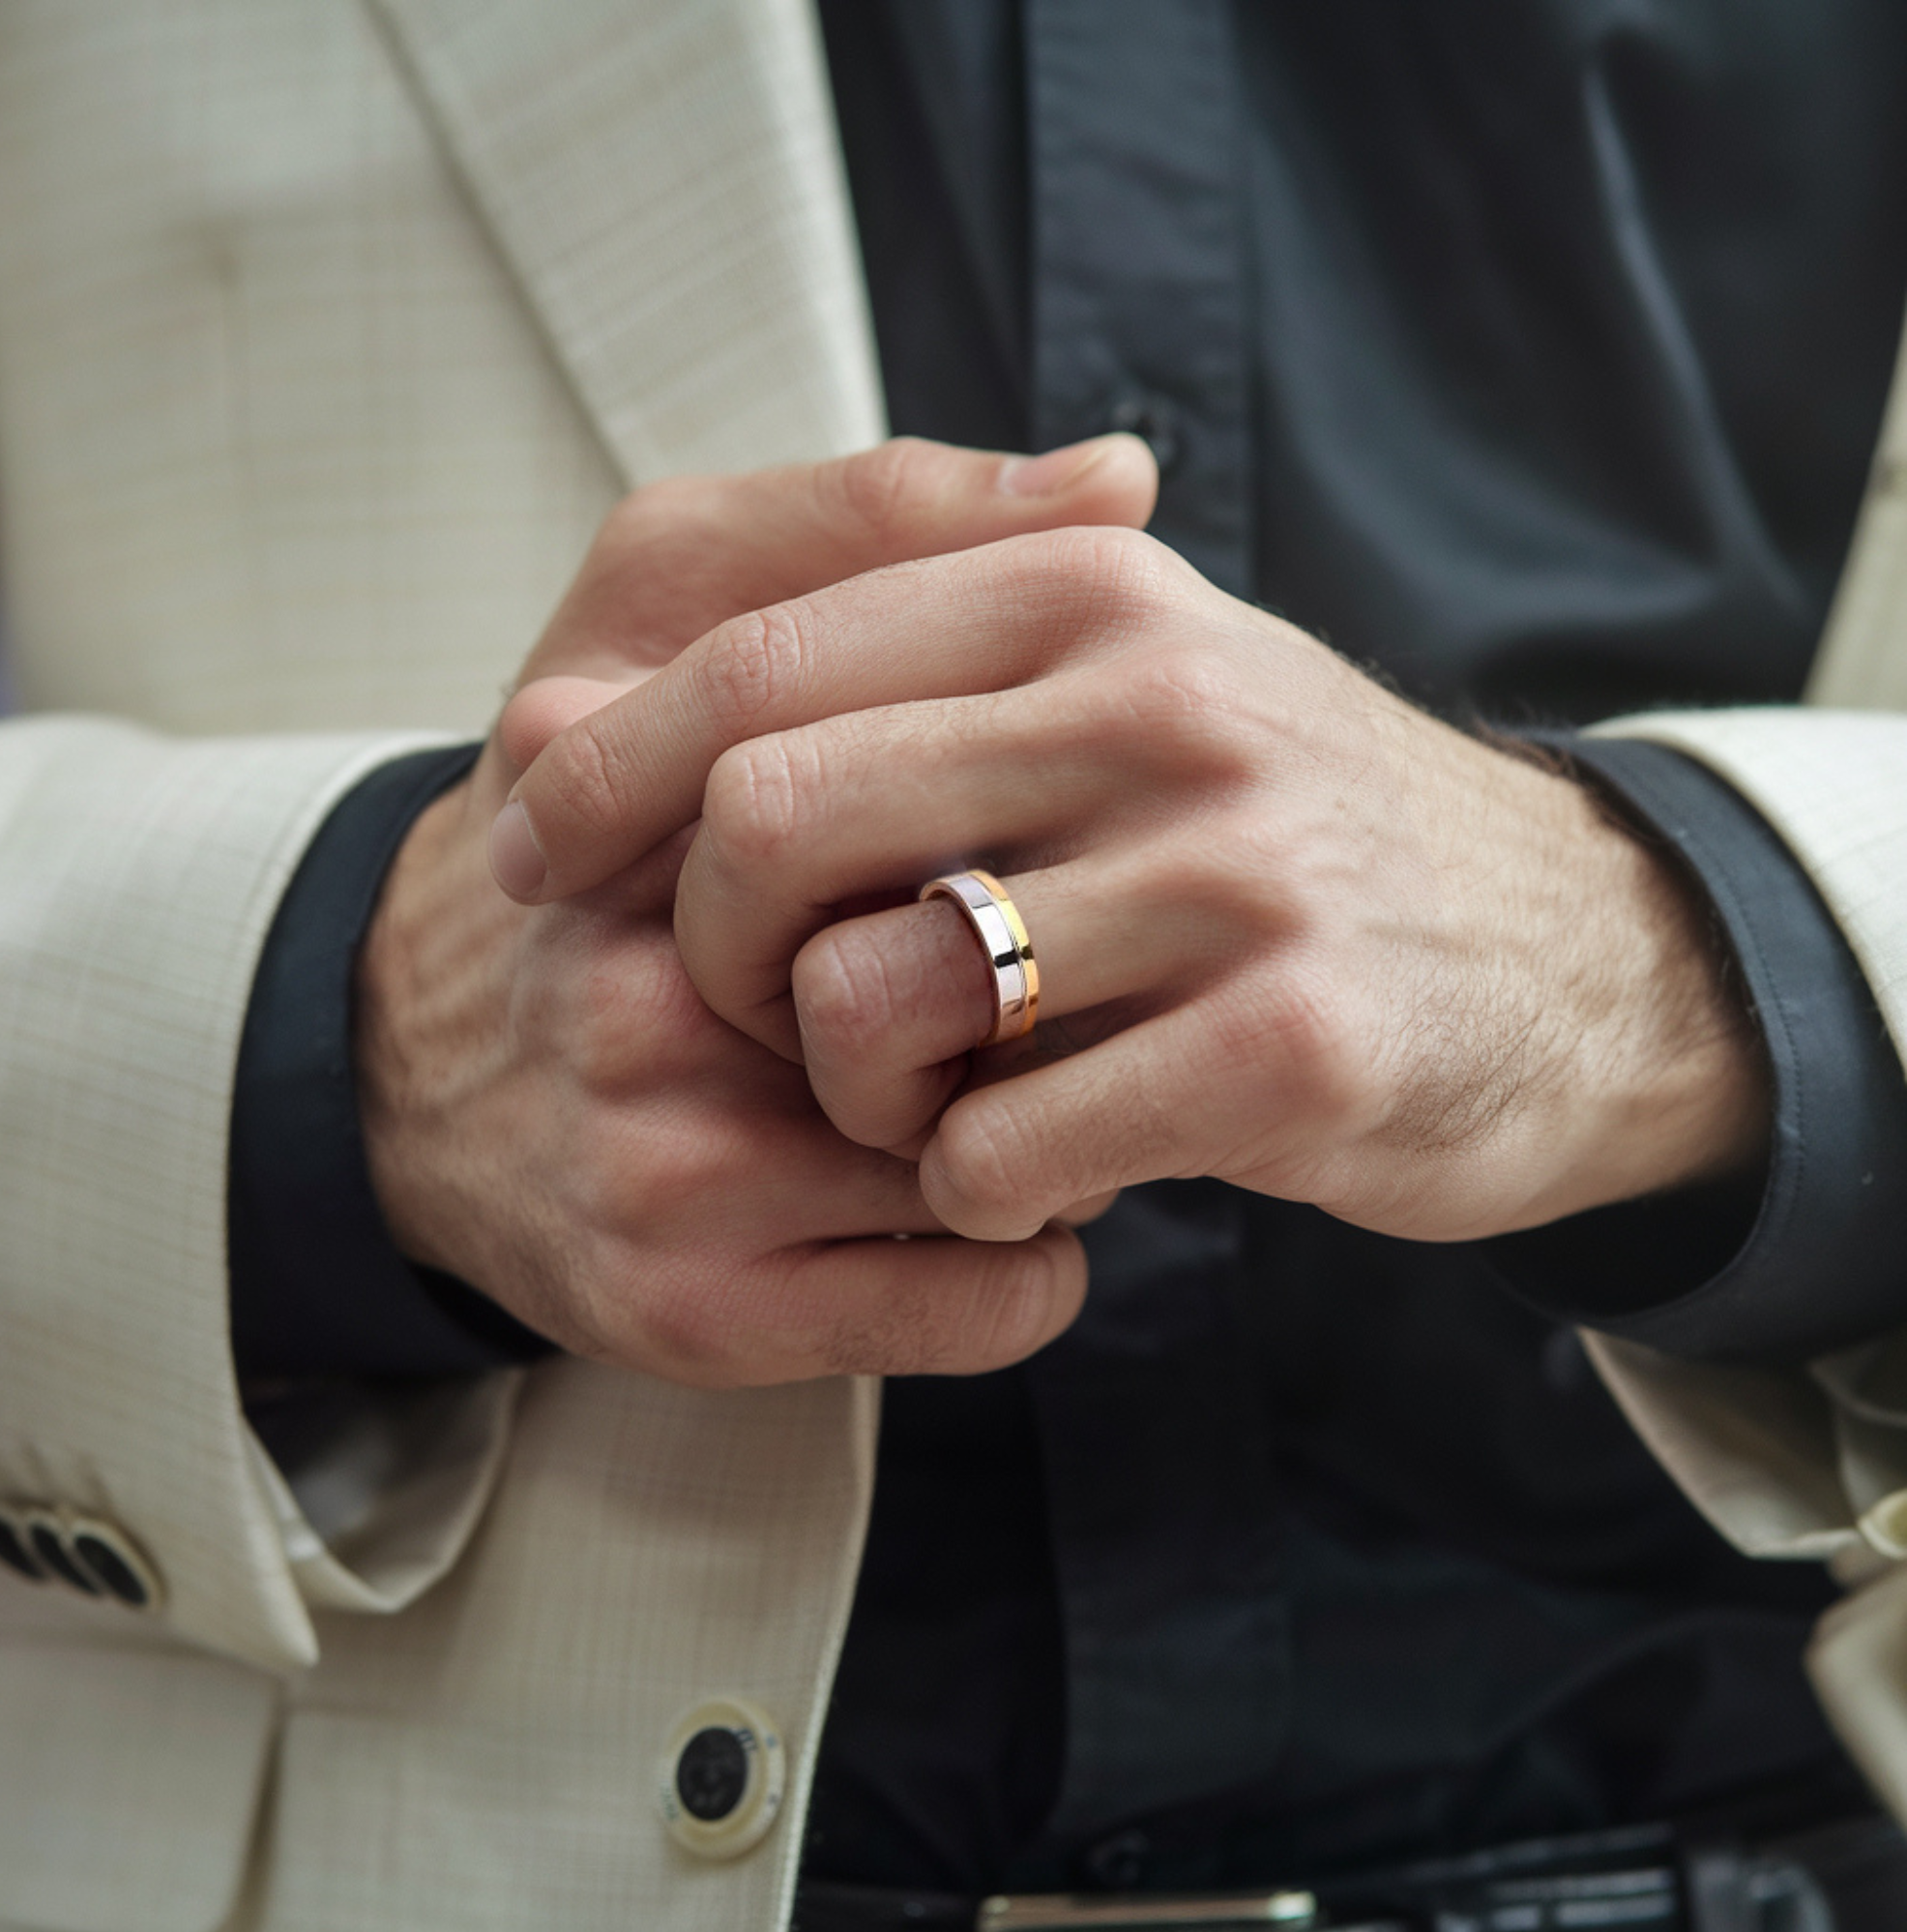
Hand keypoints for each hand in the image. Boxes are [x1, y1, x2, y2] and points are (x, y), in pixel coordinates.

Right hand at [358, 436, 1156, 1382]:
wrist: (416, 1072)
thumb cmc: (591, 837)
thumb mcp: (662, 606)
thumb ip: (878, 519)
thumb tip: (1121, 480)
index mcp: (648, 811)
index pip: (945, 802)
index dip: (1056, 822)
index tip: (1083, 832)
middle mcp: (643, 1002)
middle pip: (988, 998)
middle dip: (1064, 985)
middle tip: (1080, 970)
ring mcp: (665, 1177)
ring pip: (1001, 1157)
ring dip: (1069, 1122)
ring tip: (1034, 1086)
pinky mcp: (693, 1319)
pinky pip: (976, 1303)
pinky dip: (1037, 1260)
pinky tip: (1002, 1199)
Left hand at [494, 525, 1768, 1246]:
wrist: (1559, 956)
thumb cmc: (1272, 833)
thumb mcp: (1112, 679)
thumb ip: (890, 655)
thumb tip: (568, 701)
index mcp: (1083, 587)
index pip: (752, 662)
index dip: (600, 775)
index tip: (528, 857)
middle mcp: (1157, 701)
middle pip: (769, 825)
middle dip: (709, 955)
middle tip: (768, 1017)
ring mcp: (1237, 875)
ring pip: (871, 1005)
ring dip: (854, 1096)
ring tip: (939, 1101)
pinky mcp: (1294, 1046)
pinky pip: (1001, 1155)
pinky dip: (973, 1190)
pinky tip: (1037, 1168)